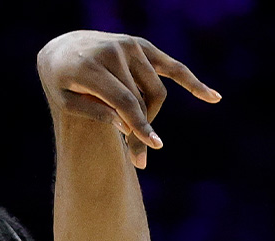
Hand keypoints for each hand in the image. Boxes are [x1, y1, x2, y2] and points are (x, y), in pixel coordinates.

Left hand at [37, 30, 219, 168]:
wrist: (63, 48)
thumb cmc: (61, 81)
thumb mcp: (64, 101)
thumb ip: (93, 112)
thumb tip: (125, 125)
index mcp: (91, 67)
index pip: (124, 100)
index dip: (139, 125)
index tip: (152, 146)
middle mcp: (114, 52)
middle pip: (142, 99)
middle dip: (141, 130)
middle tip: (137, 161)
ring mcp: (130, 46)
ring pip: (155, 91)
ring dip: (150, 117)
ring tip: (141, 138)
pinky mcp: (142, 46)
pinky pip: (172, 67)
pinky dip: (192, 82)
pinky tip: (214, 98)